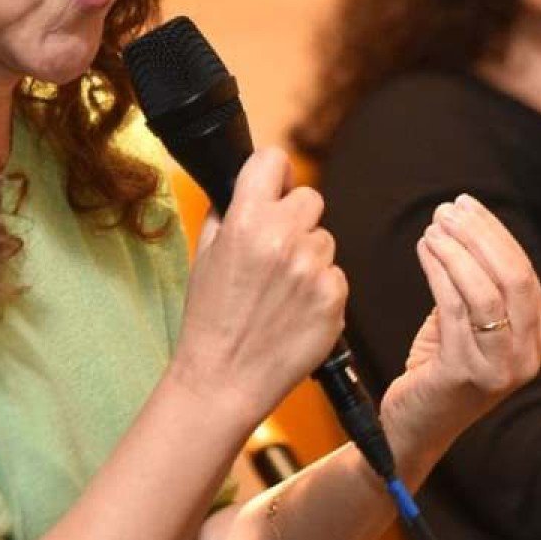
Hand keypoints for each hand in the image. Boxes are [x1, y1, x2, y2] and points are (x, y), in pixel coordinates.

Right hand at [170, 147, 347, 421]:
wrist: (224, 379)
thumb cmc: (209, 319)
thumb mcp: (204, 255)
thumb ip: (226, 214)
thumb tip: (248, 188)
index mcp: (245, 220)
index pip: (273, 160)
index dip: (273, 174)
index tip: (272, 189)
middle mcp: (283, 237)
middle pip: (310, 198)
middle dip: (295, 219)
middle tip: (276, 251)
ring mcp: (313, 268)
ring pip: (325, 240)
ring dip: (309, 257)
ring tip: (282, 291)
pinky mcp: (335, 297)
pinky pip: (336, 276)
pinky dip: (321, 289)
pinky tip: (296, 310)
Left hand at [378, 193, 540, 474]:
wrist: (414, 426)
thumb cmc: (439, 367)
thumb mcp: (468, 324)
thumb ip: (478, 286)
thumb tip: (466, 226)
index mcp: (539, 341)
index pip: (524, 274)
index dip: (495, 234)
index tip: (467, 205)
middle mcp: (528, 356)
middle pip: (513, 278)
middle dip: (479, 236)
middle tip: (448, 209)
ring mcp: (500, 368)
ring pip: (485, 291)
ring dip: (457, 250)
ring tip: (434, 226)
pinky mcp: (465, 374)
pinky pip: (454, 309)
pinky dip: (439, 271)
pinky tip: (425, 250)